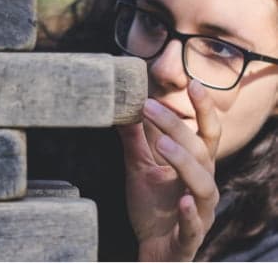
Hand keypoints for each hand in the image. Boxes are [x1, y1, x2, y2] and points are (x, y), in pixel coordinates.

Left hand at [117, 80, 220, 260]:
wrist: (152, 248)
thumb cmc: (152, 206)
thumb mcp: (139, 168)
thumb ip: (136, 141)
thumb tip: (123, 108)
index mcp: (195, 167)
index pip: (206, 134)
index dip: (204, 109)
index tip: (194, 83)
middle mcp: (203, 186)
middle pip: (200, 152)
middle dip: (177, 128)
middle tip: (149, 108)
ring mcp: (200, 212)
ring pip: (204, 185)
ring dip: (185, 163)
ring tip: (163, 146)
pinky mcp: (190, 237)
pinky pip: (195, 225)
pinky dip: (191, 214)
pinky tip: (182, 202)